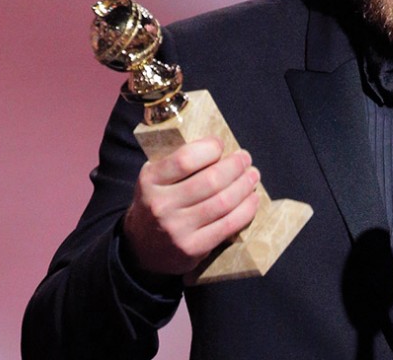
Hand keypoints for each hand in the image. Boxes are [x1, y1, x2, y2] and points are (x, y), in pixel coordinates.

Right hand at [122, 137, 261, 275]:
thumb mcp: (154, 179)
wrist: (139, 248)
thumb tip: (217, 146)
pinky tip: (252, 199)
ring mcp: (177, 229)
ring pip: (223, 202)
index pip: (185, 159)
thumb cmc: (156, 203)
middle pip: (211, 180)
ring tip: (253, 176)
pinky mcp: (192, 248)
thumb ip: (176, 163)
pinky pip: (228, 225)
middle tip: (246, 158)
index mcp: (149, 181)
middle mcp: (161, 205)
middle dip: (235, 166)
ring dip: (244, 186)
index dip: (210, 148)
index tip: (220, 144)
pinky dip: (246, 210)